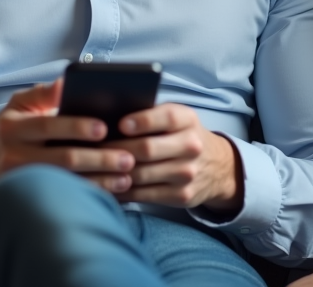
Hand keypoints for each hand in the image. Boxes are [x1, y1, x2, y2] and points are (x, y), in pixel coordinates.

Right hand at [0, 78, 135, 198]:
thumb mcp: (19, 103)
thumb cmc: (8, 127)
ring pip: (66, 182)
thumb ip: (44, 93)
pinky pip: (63, 197)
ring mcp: (21, 181)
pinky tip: (111, 191)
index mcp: (15, 126)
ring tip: (126, 177)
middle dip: (98, 158)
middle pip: (62, 159)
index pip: (48, 125)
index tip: (104, 127)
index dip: (76, 127)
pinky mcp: (28, 198)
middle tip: (128, 157)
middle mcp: (15, 155)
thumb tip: (66, 81)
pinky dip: (89, 194)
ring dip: (99, 181)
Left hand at [103, 103, 243, 212]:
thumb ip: (151, 115)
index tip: (120, 124)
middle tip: (93, 149)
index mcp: (188, 120)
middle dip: (117, 149)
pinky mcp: (182, 196)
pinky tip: (107, 184)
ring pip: (141, 174)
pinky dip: (122, 191)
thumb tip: (110, 117)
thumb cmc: (184, 136)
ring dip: (114, 172)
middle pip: (148, 149)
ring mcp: (188, 173)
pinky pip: (144, 195)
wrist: (218, 167)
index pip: (166, 118)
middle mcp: (191, 146)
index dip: (142, 121)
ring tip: (94, 168)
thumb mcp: (178, 119)